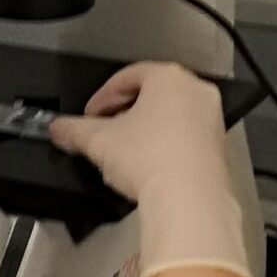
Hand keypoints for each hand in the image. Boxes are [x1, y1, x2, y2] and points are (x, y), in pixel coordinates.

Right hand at [48, 62, 250, 276]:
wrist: (189, 199)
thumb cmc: (152, 159)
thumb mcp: (98, 141)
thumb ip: (73, 130)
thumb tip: (59, 128)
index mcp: (168, 78)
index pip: (127, 77)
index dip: (101, 97)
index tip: (89, 115)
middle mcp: (194, 92)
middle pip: (151, 94)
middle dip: (123, 112)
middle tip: (104, 131)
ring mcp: (211, 119)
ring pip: (170, 115)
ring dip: (145, 129)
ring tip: (124, 152)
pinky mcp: (217, 146)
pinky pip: (185, 137)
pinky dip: (165, 145)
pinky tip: (148, 166)